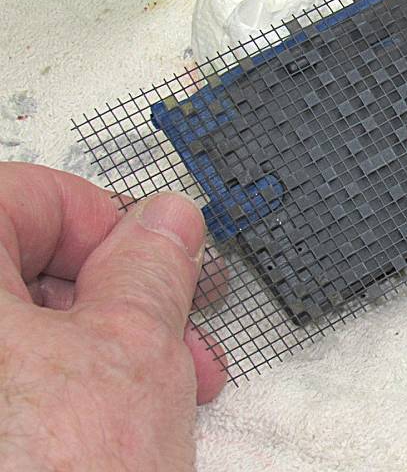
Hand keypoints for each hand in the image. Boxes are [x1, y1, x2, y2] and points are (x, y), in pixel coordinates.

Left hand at [0, 163, 225, 469]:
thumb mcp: (134, 352)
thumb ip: (153, 266)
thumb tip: (165, 221)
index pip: (33, 195)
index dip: (113, 223)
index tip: (163, 260)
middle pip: (23, 266)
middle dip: (121, 300)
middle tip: (179, 331)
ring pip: (20, 333)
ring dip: (102, 351)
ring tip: (166, 390)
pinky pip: (10, 383)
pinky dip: (61, 391)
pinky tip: (114, 423)